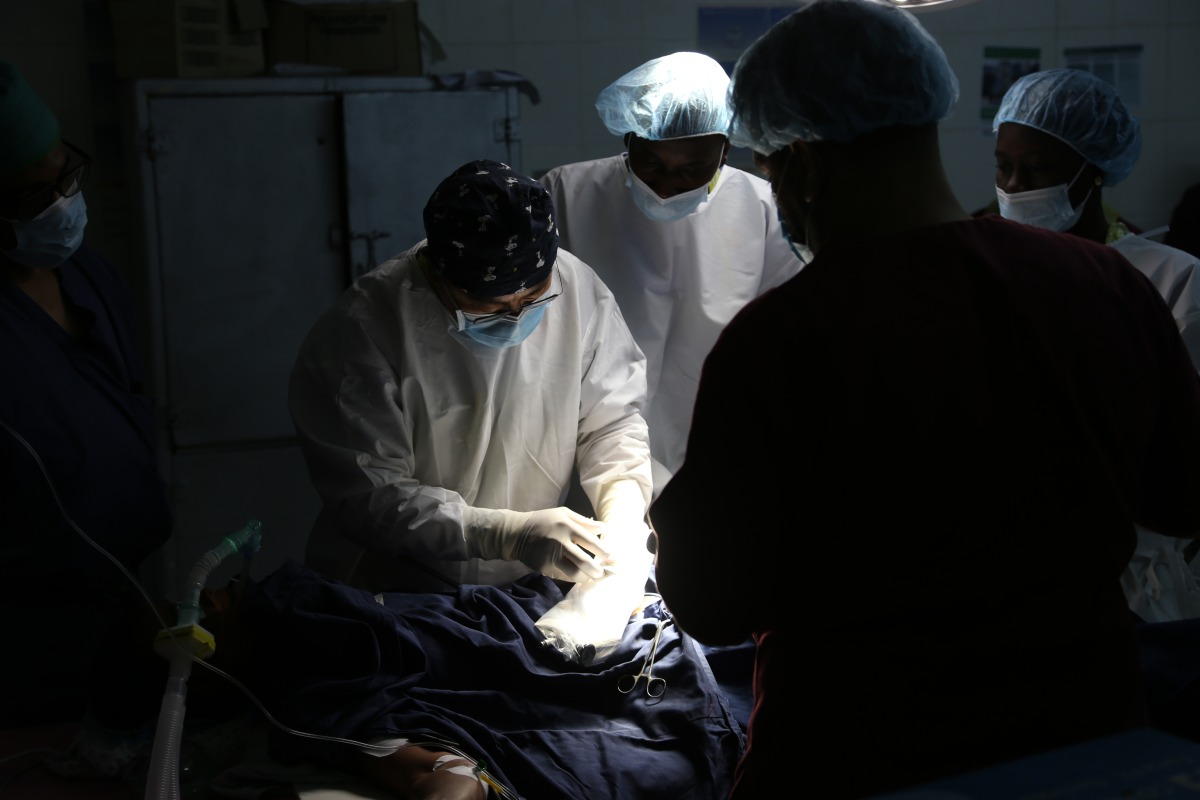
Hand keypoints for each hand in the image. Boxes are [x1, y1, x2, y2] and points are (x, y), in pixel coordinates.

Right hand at [465, 507, 610, 581]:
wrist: (516, 533)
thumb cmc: (544, 521)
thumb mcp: (563, 514)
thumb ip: (584, 522)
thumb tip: (604, 528)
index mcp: (567, 526)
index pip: (590, 541)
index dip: (604, 551)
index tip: (613, 558)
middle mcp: (559, 541)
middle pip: (584, 561)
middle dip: (597, 570)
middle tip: (604, 573)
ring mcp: (551, 556)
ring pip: (574, 572)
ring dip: (586, 577)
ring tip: (593, 578)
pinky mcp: (544, 566)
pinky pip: (562, 575)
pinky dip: (572, 578)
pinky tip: (579, 577)